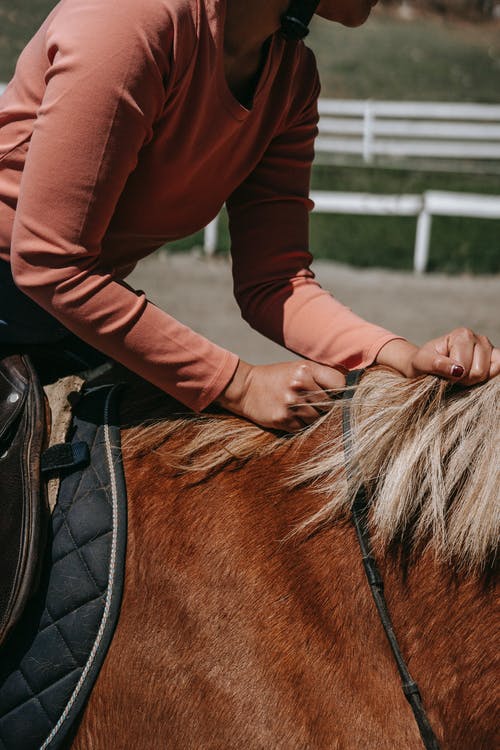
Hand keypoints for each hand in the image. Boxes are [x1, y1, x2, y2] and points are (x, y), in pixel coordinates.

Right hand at [216, 360, 344, 431]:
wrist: (244, 388)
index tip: (338, 396)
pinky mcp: (284, 419)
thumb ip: (321, 377)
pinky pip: (304, 428)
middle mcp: (300, 385)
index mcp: (306, 369)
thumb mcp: (298, 369)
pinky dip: (301, 425)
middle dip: (326, 407)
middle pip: (330, 405)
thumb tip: (349, 392)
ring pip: (318, 419)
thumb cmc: (276, 377)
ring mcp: (292, 404)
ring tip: (300, 410)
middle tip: (314, 404)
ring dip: (313, 418)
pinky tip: (292, 416)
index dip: (341, 392)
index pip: (340, 384)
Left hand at [377, 329, 499, 384]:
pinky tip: (474, 377)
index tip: (443, 374)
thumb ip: (436, 364)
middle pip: (478, 372)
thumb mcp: (421, 362)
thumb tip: (458, 370)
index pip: (464, 366)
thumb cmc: (424, 363)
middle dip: (463, 380)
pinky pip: (499, 371)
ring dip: (473, 381)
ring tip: (462, 376)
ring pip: (488, 374)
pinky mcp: (496, 359)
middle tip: (452, 376)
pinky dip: (487, 379)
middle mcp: (479, 338)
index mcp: (462, 335)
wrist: (427, 366)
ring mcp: (490, 348)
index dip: (453, 377)